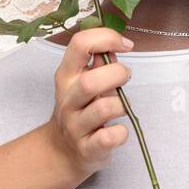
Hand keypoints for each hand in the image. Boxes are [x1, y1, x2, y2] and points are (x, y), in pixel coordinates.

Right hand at [45, 28, 133, 181]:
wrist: (63, 151)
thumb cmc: (80, 110)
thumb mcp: (82, 82)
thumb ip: (100, 64)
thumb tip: (117, 45)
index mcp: (66, 76)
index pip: (80, 44)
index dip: (107, 38)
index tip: (125, 45)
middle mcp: (67, 99)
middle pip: (91, 81)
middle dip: (117, 74)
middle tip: (125, 77)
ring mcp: (75, 125)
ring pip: (104, 108)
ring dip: (122, 105)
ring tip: (121, 107)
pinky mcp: (87, 148)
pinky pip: (110, 137)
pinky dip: (121, 133)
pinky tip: (118, 130)